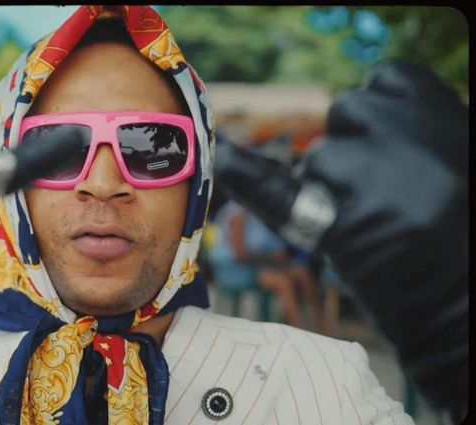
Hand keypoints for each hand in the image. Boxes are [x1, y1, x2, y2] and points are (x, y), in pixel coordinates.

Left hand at [214, 61, 467, 415]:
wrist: (468, 310)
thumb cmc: (460, 240)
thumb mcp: (455, 165)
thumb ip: (413, 135)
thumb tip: (351, 115)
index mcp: (449, 118)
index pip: (390, 80)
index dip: (376, 115)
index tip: (381, 143)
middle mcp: (416, 138)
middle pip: (347, 112)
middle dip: (350, 149)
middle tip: (380, 197)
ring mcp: (379, 179)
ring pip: (320, 157)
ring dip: (328, 188)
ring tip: (371, 230)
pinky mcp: (347, 224)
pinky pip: (278, 190)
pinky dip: (246, 175)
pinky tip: (222, 160)